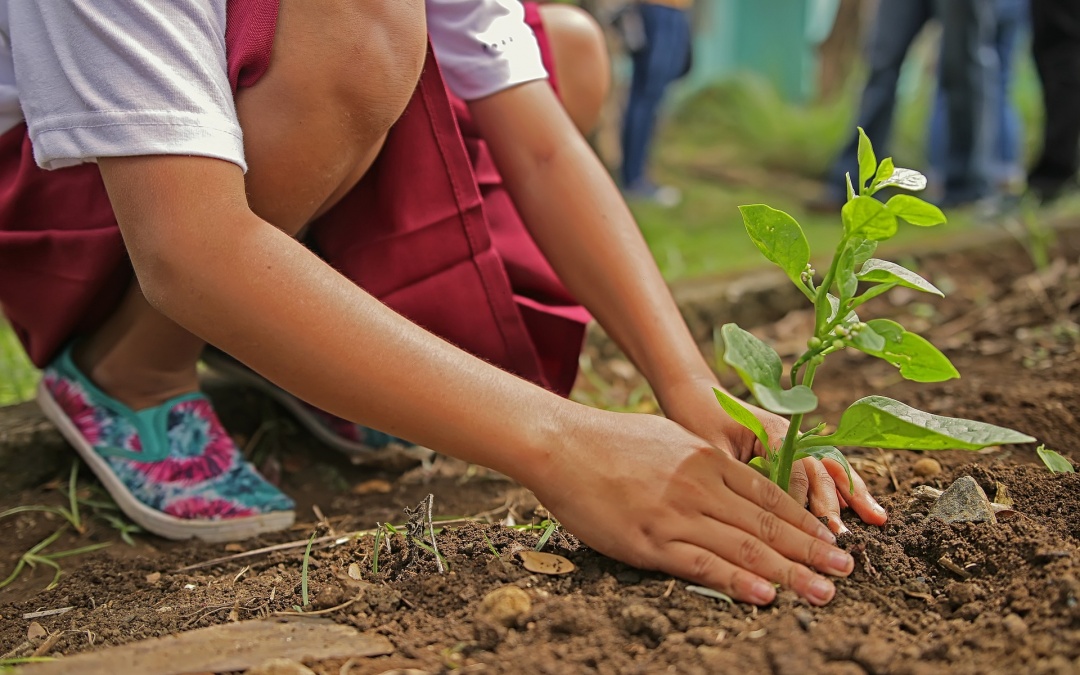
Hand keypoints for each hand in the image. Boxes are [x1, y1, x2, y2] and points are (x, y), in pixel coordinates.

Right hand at [527, 410, 854, 605]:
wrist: (562, 444)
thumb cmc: (611, 441)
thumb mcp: (670, 438)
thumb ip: (704, 461)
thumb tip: (732, 479)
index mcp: (708, 460)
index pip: (770, 496)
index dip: (806, 521)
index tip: (832, 539)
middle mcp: (701, 486)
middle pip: (768, 525)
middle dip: (812, 550)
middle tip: (846, 570)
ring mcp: (677, 514)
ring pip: (745, 548)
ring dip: (790, 572)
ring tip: (823, 591)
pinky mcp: (650, 540)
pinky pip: (702, 565)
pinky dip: (737, 582)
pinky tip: (766, 595)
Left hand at [656, 377, 887, 533]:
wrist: (696, 395)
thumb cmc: (697, 421)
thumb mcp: (711, 450)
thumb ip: (736, 475)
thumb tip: (752, 513)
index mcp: (773, 432)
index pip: (795, 472)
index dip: (801, 504)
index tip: (806, 533)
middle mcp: (792, 435)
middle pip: (819, 471)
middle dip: (832, 505)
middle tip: (841, 538)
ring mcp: (797, 441)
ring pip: (831, 469)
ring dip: (853, 495)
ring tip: (877, 519)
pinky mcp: (795, 450)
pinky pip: (825, 469)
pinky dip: (845, 488)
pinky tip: (866, 508)